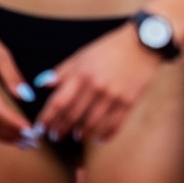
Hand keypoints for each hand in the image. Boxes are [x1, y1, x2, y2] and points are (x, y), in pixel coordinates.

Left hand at [35, 23, 163, 141]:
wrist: (142, 43)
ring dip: (80, 133)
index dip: (47, 118)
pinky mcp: (128, 101)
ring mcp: (113, 96)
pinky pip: (115, 124)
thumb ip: (62, 71)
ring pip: (91, 123)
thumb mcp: (83, 55)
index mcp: (81, 74)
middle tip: (55, 136)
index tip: (40, 128)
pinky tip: (99, 139)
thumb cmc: (110, 48)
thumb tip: (42, 85)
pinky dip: (105, 135)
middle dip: (60, 129)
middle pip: (72, 115)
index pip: (58, 102)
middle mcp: (95, 87)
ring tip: (76, 136)